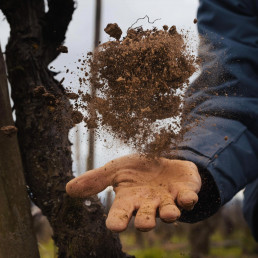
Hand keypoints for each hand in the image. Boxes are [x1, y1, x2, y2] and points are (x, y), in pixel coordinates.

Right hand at [66, 154, 200, 231]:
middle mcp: (148, 204)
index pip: (121, 213)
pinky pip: (188, 198)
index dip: (118, 220)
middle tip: (144, 224)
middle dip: (145, 221)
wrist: (161, 160)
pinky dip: (188, 199)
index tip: (114, 226)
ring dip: (168, 214)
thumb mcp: (116, 169)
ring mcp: (168, 200)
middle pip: (146, 217)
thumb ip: (96, 180)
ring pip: (168, 212)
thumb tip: (68, 189)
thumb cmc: (137, 169)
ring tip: (169, 214)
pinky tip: (187, 198)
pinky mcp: (185, 192)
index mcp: (130, 199)